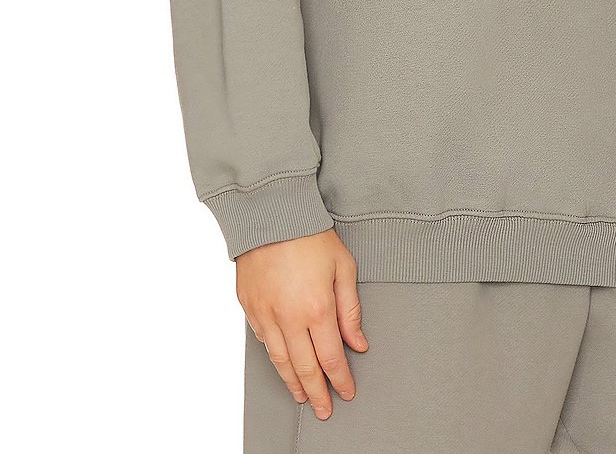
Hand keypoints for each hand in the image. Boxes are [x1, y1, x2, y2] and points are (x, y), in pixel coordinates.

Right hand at [236, 228, 368, 420]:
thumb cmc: (311, 236)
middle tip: (324, 409)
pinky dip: (274, 356)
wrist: (271, 213)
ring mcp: (266, 314)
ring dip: (292, 382)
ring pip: (280, 361)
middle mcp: (289, 318)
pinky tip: (282, 362)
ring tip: (301, 396)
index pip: (331, 358)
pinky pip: (263, 340)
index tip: (346, 392)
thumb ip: (350, 309)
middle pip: (305, 368)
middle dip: (317, 393)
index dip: (340, 380)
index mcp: (317, 308)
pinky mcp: (249, 307)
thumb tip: (358, 343)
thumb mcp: (343, 267)